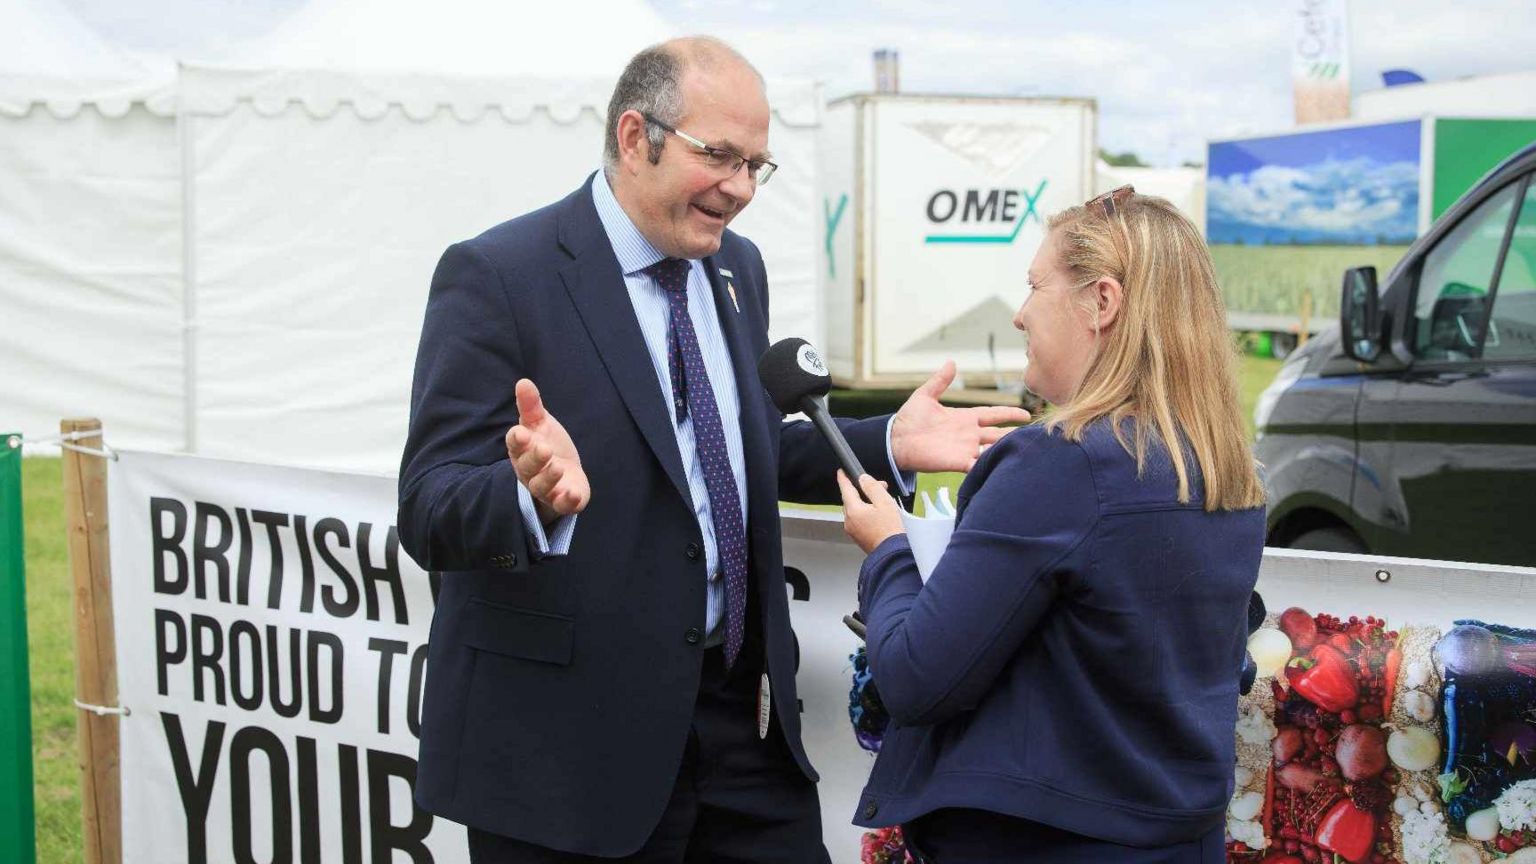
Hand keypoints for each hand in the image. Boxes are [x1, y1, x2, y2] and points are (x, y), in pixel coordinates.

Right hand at [505, 379, 589, 524]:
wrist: (566, 474)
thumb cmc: (547, 445)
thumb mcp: (541, 424)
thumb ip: (532, 407)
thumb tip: (523, 382)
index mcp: (522, 450)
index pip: (515, 444)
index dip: (517, 439)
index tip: (522, 433)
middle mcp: (530, 471)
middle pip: (527, 467)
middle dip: (535, 459)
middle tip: (545, 448)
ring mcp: (546, 488)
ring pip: (541, 487)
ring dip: (549, 478)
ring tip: (558, 468)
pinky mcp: (562, 501)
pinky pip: (561, 504)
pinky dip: (567, 501)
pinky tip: (573, 494)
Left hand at [837, 470, 904, 554]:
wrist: (893, 554)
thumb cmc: (890, 531)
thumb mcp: (884, 502)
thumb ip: (872, 487)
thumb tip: (863, 479)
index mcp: (853, 510)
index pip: (845, 489)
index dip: (843, 478)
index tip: (842, 471)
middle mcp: (849, 521)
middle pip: (851, 499)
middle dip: (862, 491)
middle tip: (879, 487)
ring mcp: (852, 530)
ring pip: (855, 510)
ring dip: (865, 503)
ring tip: (883, 502)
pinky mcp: (858, 537)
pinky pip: (858, 520)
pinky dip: (866, 513)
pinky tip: (879, 515)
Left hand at [891, 361, 1030, 472]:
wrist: (896, 440)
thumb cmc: (909, 419)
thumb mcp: (925, 396)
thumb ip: (940, 381)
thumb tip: (951, 362)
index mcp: (964, 417)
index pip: (993, 414)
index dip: (1009, 413)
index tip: (1025, 414)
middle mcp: (969, 434)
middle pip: (998, 434)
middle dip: (1015, 434)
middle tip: (1035, 435)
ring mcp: (965, 449)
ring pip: (993, 449)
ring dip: (1007, 450)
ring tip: (1026, 450)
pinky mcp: (959, 462)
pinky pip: (979, 465)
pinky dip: (991, 465)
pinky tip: (1005, 467)